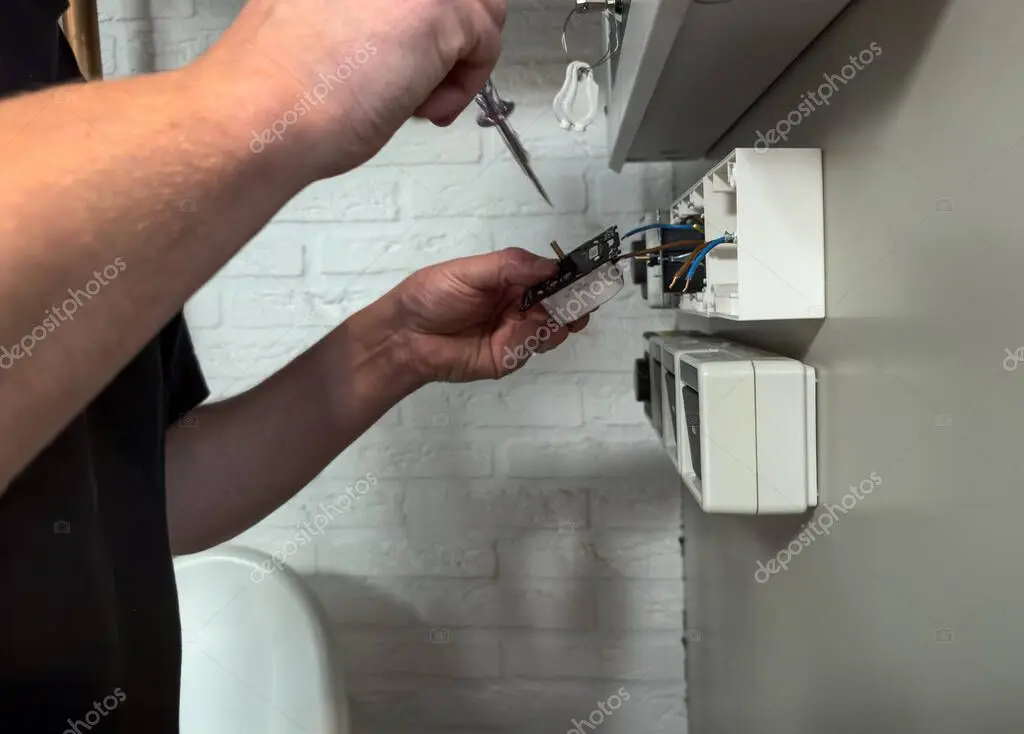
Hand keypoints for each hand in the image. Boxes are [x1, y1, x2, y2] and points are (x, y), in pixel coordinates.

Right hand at [203, 0, 505, 178]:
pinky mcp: (441, 8)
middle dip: (451, 39)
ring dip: (459, 59)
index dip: (425, 19)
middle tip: (419, 81)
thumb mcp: (324, 16)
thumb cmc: (279, 83)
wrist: (264, 110)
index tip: (415, 54)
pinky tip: (420, 109)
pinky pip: (486, 44)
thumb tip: (404, 33)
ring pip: (483, 8)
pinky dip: (463, 87)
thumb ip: (368, 10)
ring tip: (417, 97)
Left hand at [387, 248, 589, 382]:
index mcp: (510, 280)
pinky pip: (530, 347)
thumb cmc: (432, 296)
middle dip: (574, 303)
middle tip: (585, 301)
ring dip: (559, 322)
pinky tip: (525, 331)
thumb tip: (551, 265)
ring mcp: (514, 333)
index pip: (549, 276)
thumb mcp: (470, 272)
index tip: (589, 276)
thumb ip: (511, 266)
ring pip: (551, 328)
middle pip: (558, 305)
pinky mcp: (508, 357)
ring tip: (560, 317)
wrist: (405, 336)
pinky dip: (533, 339)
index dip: (569, 277)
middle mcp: (518, 306)